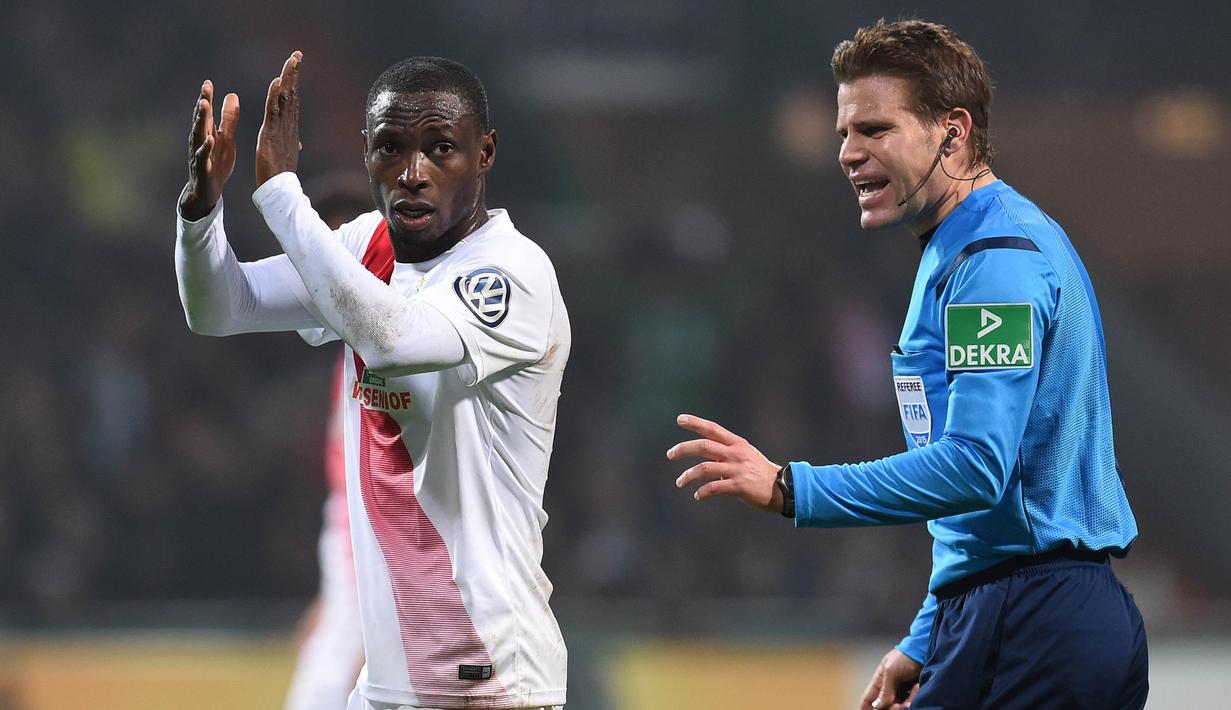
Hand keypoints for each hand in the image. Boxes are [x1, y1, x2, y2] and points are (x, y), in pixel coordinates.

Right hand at [180, 80, 239, 220]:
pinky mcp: (203, 169)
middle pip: (200, 120)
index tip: (208, 82)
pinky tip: (210, 139)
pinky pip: (203, 157)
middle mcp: (200, 141)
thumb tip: (232, 94)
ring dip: (200, 121)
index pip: (205, 113)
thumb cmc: (216, 163)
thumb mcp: (226, 138)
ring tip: (203, 106)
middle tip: (205, 90)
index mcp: (207, 133)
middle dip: (202, 104)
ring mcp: (199, 155)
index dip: (206, 98)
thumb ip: (228, 118)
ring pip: (198, 135)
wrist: (208, 192)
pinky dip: (206, 148)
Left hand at [255, 51, 302, 186]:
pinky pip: (273, 110)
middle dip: (294, 73)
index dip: (294, 82)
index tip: (295, 65)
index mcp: (289, 127)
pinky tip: (278, 81)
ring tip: (292, 60)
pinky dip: (275, 95)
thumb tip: (298, 143)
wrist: (279, 188)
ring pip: (285, 98)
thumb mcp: (287, 155)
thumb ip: (292, 144)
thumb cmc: (282, 174)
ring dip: (288, 78)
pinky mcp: (270, 133)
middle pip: (292, 94)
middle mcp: (288, 124)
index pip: (292, 100)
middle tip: (297, 54)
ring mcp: (280, 128)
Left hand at [667, 414, 782, 512]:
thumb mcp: (746, 456)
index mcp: (737, 444)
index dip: (695, 423)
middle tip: (669, 454)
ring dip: (687, 476)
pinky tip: (698, 496)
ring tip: (679, 482)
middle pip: (703, 446)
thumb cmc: (761, 473)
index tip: (679, 419)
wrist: (784, 489)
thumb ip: (726, 454)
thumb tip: (706, 458)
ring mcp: (737, 469)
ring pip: (704, 468)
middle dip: (683, 449)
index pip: (712, 429)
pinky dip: (702, 492)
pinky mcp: (739, 486)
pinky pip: (713, 488)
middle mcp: (736, 453)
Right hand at [859, 649, 921, 709]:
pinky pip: (910, 702)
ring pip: (898, 705)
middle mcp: (889, 687)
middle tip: (899, 704)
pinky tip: (917, 688)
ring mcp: (901, 690)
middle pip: (884, 705)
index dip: (865, 706)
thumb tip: (877, 705)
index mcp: (880, 680)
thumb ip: (885, 690)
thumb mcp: (891, 671)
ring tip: (913, 690)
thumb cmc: (906, 656)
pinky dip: (913, 698)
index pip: (869, 697)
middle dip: (891, 707)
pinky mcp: (912, 692)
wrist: (925, 651)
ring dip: (904, 702)